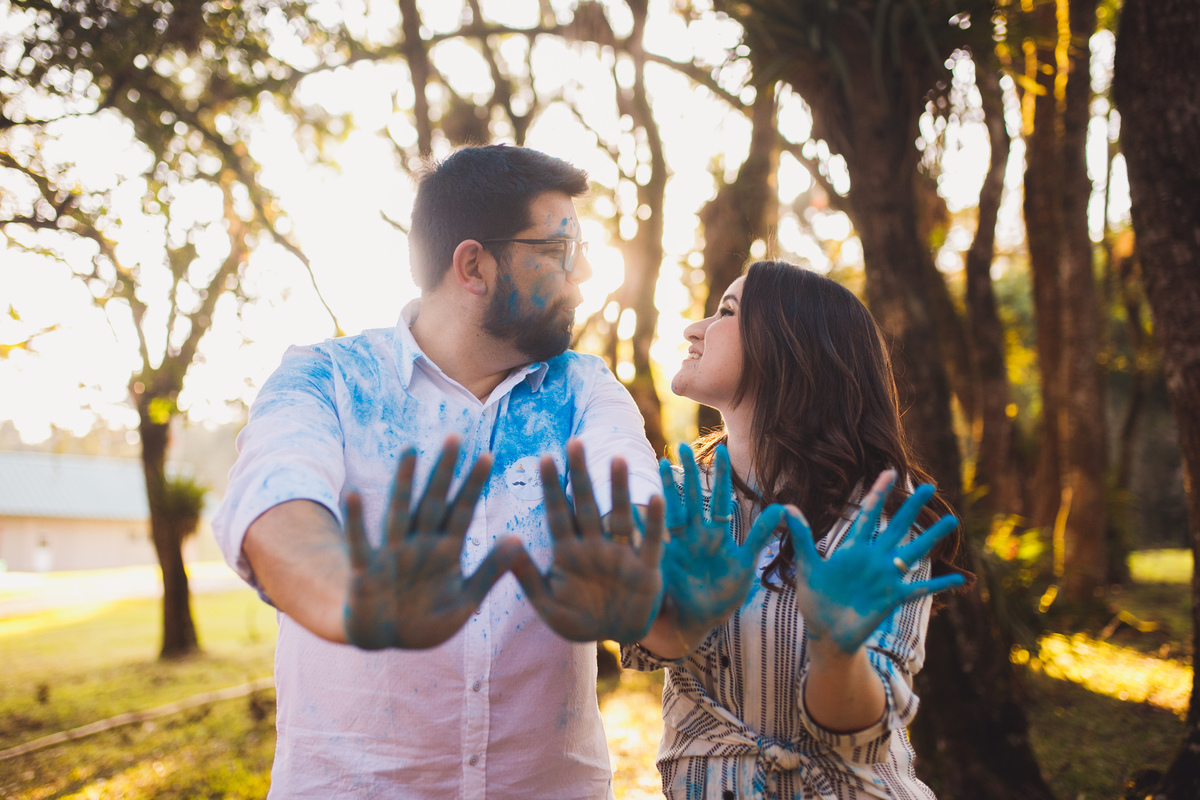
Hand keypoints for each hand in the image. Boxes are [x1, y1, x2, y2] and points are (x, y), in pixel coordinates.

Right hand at [344, 436, 519, 649]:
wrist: (384, 641)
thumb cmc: (424, 621)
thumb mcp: (465, 600)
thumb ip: (490, 572)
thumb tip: (520, 541)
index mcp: (445, 552)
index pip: (461, 511)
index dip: (473, 485)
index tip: (488, 456)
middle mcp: (419, 546)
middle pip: (434, 502)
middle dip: (444, 472)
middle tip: (455, 436)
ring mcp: (393, 555)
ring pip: (400, 512)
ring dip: (405, 483)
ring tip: (410, 451)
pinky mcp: (367, 571)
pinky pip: (360, 543)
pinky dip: (357, 521)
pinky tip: (353, 495)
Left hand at [510, 438, 665, 642]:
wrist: (614, 637)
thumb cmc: (578, 621)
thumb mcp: (547, 605)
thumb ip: (527, 577)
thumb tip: (507, 542)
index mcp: (568, 553)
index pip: (558, 514)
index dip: (552, 488)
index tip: (544, 458)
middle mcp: (594, 547)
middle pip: (587, 506)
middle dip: (581, 476)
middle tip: (575, 442)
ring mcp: (621, 556)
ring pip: (620, 517)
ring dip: (619, 490)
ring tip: (617, 459)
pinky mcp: (646, 570)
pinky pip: (651, 543)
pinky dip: (653, 522)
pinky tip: (655, 496)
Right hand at [660, 443, 787, 645]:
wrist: (698, 622)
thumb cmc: (723, 597)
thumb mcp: (745, 565)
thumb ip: (760, 536)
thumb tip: (784, 508)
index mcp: (716, 535)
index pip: (720, 499)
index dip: (721, 476)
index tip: (722, 449)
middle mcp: (695, 534)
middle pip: (692, 496)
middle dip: (688, 472)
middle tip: (682, 446)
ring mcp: (676, 544)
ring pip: (671, 508)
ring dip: (666, 487)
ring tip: (662, 462)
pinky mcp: (661, 557)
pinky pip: (651, 535)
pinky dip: (642, 519)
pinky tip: (633, 500)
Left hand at [788, 471, 964, 654]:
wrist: (826, 635)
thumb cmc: (816, 601)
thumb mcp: (807, 568)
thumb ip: (802, 538)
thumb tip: (786, 507)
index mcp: (853, 549)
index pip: (868, 514)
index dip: (879, 493)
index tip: (892, 472)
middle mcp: (874, 559)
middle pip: (897, 526)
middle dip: (912, 507)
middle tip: (929, 485)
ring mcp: (886, 577)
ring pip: (914, 551)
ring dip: (932, 536)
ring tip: (951, 520)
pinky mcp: (893, 598)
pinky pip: (920, 589)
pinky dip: (940, 585)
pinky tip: (960, 579)